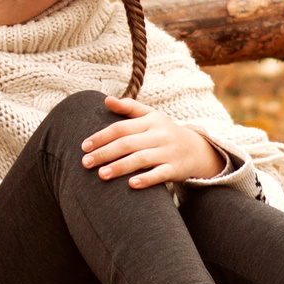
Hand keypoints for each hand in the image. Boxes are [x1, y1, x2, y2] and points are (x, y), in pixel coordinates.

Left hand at [81, 98, 224, 188]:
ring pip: (141, 159)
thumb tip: (107, 99)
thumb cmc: (165, 132)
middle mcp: (159, 135)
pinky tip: (131, 184)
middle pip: (128, 143)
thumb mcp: (151, 116)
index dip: (101, 137)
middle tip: (85, 162)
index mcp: (150, 121)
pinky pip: (160, 174)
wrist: (198, 150)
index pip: (121, 128)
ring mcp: (168, 152)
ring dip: (120, 167)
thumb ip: (129, 107)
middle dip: (105, 153)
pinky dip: (146, 179)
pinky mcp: (176, 169)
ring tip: (101, 175)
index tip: (84, 146)